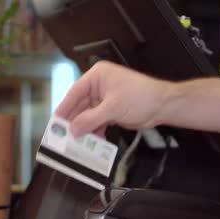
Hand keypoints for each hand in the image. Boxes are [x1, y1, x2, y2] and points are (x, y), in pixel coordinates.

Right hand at [55, 61, 170, 135]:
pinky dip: (95, 131)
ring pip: (87, 116)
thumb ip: (91, 119)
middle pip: (79, 106)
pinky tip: (93, 140)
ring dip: (84, 129)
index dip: (64, 108)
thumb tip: (74, 128)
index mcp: (97, 76)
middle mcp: (98, 86)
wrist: (163, 106)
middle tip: (64, 136)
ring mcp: (104, 99)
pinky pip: (96, 122)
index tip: (55, 122)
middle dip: (74, 122)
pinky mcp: (110, 111)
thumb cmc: (143, 96)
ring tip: (78, 142)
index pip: (74, 92)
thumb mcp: (113, 108)